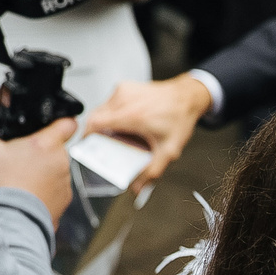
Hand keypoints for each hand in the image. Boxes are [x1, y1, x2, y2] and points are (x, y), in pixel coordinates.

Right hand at [0, 114, 76, 222]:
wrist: (9, 220)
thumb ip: (1, 136)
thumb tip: (6, 137)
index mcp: (47, 144)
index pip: (68, 123)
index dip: (60, 123)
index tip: (53, 127)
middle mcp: (61, 163)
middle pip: (55, 151)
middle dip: (40, 154)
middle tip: (19, 162)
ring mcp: (65, 184)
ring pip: (54, 172)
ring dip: (41, 175)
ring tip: (19, 183)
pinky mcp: (63, 203)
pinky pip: (53, 192)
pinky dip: (42, 193)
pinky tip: (25, 197)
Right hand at [84, 75, 208, 181]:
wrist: (188, 97)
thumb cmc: (179, 117)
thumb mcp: (168, 150)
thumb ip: (152, 171)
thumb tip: (138, 187)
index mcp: (133, 115)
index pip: (96, 123)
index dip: (87, 137)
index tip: (87, 148)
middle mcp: (125, 100)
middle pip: (95, 117)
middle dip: (96, 134)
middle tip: (103, 146)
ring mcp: (124, 91)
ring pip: (100, 109)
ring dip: (104, 124)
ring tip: (116, 136)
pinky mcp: (124, 87)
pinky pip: (109, 103)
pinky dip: (111, 114)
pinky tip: (123, 123)